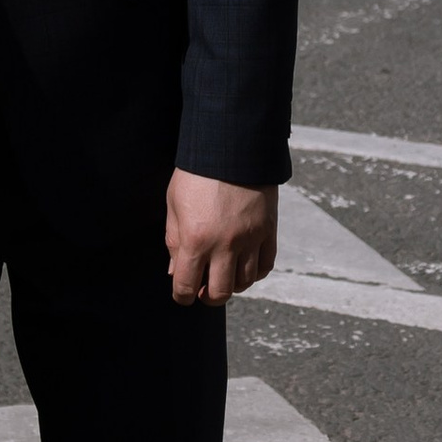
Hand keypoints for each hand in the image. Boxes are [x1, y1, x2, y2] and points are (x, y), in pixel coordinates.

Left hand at [166, 171, 277, 304]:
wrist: (231, 145)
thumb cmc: (196, 173)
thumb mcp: (174, 204)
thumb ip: (173, 241)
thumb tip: (174, 270)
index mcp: (195, 239)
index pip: (186, 285)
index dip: (181, 295)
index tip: (182, 293)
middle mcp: (224, 244)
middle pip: (219, 292)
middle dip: (208, 297)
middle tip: (204, 289)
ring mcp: (249, 238)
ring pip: (244, 282)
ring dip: (232, 285)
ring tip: (224, 274)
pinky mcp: (268, 230)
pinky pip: (265, 265)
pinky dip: (254, 272)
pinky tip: (244, 266)